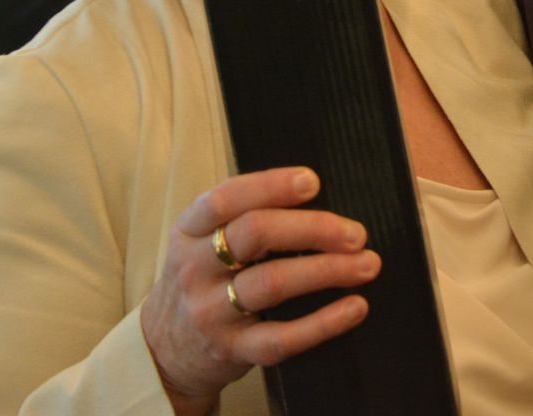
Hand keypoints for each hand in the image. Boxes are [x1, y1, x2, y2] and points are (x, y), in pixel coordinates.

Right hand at [139, 167, 379, 415]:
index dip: (270, 186)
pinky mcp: (232, 351)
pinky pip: (281, 337)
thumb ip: (243, 217)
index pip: (225, 199)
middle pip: (254, 235)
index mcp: (190, 231)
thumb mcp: (202, 241)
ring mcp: (211, 312)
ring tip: (367, 264)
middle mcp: (196, 268)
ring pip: (272, 283)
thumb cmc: (203, 280)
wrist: (165, 350)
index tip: (313, 182)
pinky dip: (323, 323)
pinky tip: (355, 307)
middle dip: (312, 228)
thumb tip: (316, 195)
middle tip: (355, 233)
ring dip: (327, 271)